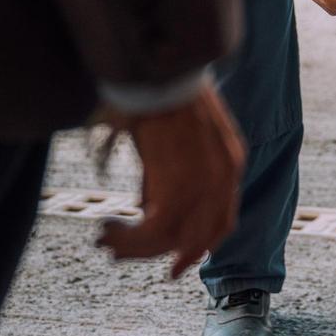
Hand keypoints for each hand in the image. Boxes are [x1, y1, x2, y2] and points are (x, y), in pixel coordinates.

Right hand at [96, 82, 245, 277]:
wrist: (157, 73)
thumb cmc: (160, 95)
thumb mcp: (178, 138)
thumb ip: (171, 173)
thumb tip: (148, 206)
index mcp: (230, 163)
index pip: (222, 221)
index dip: (199, 246)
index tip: (176, 262)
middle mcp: (223, 179)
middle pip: (200, 237)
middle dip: (163, 255)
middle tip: (123, 256)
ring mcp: (204, 184)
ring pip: (173, 239)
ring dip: (135, 247)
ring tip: (106, 239)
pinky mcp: (178, 186)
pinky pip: (155, 231)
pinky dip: (130, 238)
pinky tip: (107, 227)